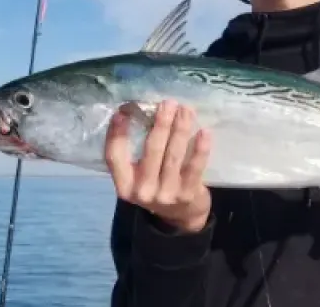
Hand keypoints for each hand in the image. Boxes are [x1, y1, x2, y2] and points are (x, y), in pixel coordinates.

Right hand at [104, 99, 211, 232]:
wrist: (182, 217)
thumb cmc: (158, 186)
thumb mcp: (140, 175)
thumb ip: (138, 152)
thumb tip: (142, 112)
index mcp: (125, 185)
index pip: (114, 156)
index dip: (116, 133)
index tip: (123, 112)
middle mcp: (142, 190)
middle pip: (151, 150)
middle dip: (161, 123)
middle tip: (168, 103)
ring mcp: (166, 194)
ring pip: (173, 155)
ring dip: (180, 129)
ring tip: (186, 110)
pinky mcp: (187, 194)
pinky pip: (194, 167)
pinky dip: (200, 148)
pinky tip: (204, 132)